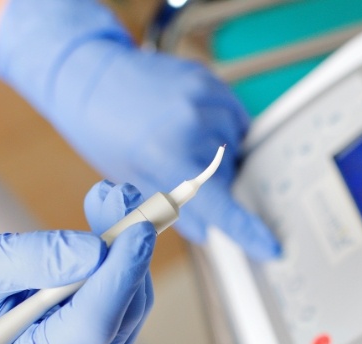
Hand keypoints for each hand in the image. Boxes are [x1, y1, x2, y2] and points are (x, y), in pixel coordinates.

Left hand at [0, 0, 279, 260]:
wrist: (90, 78)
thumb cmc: (103, 133)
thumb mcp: (131, 181)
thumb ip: (172, 210)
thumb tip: (207, 230)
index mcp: (165, 156)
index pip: (217, 203)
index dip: (246, 229)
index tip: (272, 246)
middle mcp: (190, 124)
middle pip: (229, 172)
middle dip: (214, 181)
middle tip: (181, 167)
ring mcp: (203, 96)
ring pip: (235, 145)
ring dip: (219, 153)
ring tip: (183, 141)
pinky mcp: (208, 79)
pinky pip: (235, 116)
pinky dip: (223, 128)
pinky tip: (196, 125)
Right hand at [0, 182, 154, 343]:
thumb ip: (36, 260)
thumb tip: (97, 252)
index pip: (91, 327)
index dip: (119, 277)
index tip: (138, 231)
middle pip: (121, 315)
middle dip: (129, 253)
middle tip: (126, 201)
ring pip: (133, 305)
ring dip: (130, 250)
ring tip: (116, 205)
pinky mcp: (104, 341)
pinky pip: (130, 300)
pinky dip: (127, 260)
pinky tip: (114, 232)